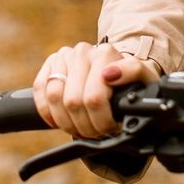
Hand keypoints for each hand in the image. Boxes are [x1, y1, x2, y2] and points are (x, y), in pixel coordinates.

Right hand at [32, 41, 160, 138]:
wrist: (117, 74)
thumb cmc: (132, 82)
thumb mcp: (144, 79)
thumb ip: (133, 72)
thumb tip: (109, 74)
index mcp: (105, 54)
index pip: (93, 98)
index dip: (100, 121)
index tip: (109, 129)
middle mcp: (82, 51)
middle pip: (73, 102)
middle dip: (84, 125)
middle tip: (96, 132)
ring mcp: (64, 56)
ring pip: (53, 97)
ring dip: (66, 121)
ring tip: (80, 127)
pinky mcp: (50, 64)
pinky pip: (40, 89)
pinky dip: (47, 110)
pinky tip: (59, 119)